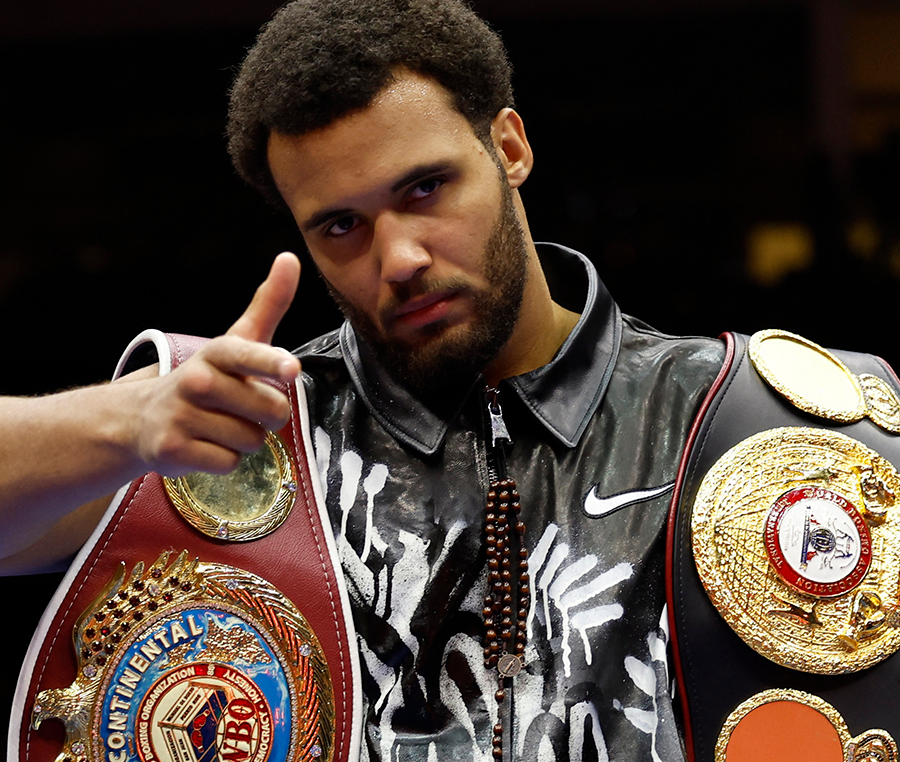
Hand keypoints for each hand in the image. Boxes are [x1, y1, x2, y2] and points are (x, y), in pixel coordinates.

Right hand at [124, 252, 301, 476]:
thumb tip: (290, 258)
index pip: (250, 355)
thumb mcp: (238, 340)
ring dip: (246, 439)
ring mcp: (182, 415)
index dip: (273, 364)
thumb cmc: (210, 377)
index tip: (290, 369)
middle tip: (243, 409)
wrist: (145, 417)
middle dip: (268, 416)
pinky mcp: (173, 449)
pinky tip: (206, 445)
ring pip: (253, 440)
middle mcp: (197, 380)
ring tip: (220, 426)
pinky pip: (230, 463)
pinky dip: (225, 460)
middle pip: (272, 410)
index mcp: (219, 352)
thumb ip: (270, 304)